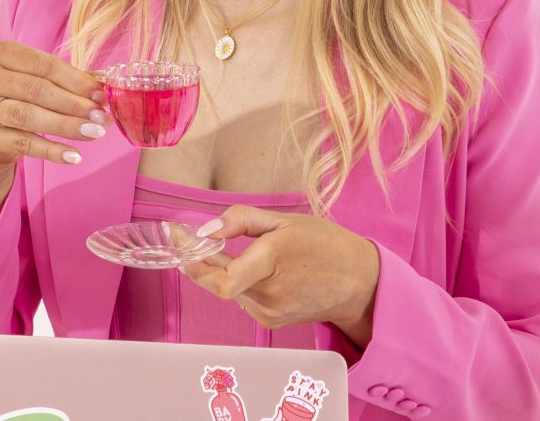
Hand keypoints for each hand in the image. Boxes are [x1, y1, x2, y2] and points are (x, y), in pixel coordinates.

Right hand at [0, 40, 109, 170]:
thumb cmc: (20, 100)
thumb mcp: (38, 83)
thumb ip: (68, 82)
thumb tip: (103, 89)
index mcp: (0, 52)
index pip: (44, 64)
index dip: (76, 81)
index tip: (101, 95)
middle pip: (36, 89)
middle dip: (74, 104)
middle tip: (101, 117)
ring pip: (27, 115)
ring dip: (66, 125)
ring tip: (94, 133)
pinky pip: (22, 143)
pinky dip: (51, 150)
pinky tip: (74, 155)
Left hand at [181, 206, 380, 348]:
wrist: (358, 283)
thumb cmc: (325, 244)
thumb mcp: (285, 219)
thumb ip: (241, 220)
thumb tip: (206, 229)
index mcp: (273, 261)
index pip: (223, 280)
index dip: (195, 265)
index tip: (181, 242)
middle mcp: (269, 293)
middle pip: (219, 282)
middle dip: (200, 261)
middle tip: (189, 239)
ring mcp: (270, 312)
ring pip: (229, 290)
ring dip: (222, 271)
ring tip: (230, 251)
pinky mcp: (271, 322)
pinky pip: (243, 299)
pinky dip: (239, 283)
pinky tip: (256, 271)